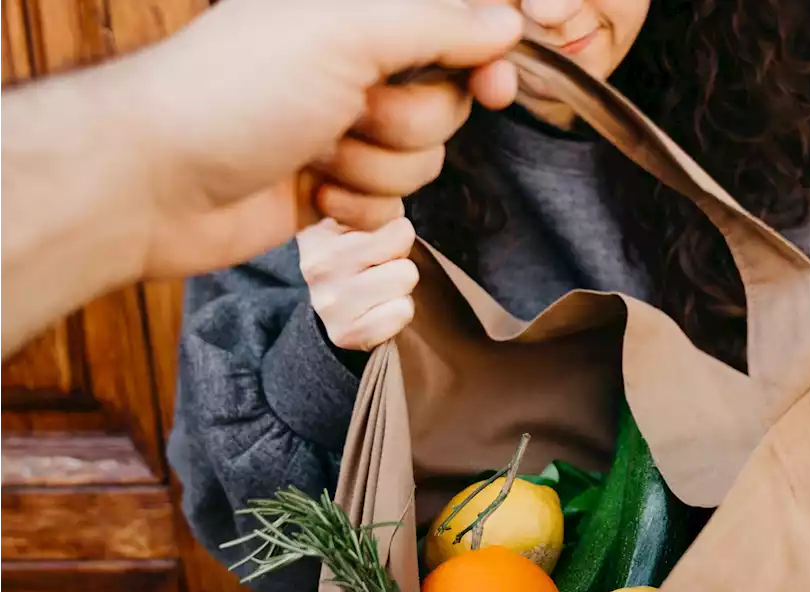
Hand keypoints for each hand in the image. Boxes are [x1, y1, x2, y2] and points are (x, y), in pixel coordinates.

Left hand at [122, 0, 521, 278]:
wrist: (154, 183)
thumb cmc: (234, 93)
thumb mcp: (343, 34)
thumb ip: (435, 23)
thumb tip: (506, 22)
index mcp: (354, 13)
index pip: (453, 28)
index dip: (484, 58)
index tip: (495, 85)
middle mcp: (353, 65)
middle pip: (446, 102)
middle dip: (407, 121)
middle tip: (352, 114)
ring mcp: (342, 128)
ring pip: (421, 159)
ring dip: (375, 167)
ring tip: (316, 156)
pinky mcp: (333, 187)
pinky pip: (391, 204)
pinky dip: (358, 206)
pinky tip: (312, 193)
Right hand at [299, 217, 419, 351]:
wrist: (339, 312)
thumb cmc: (360, 256)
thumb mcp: (361, 220)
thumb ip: (372, 205)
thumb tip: (389, 209)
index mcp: (316, 229)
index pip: (376, 209)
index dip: (392, 224)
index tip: (374, 234)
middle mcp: (315, 264)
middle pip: (401, 240)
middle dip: (399, 253)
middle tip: (379, 265)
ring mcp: (328, 302)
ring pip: (406, 275)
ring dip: (401, 282)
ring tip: (379, 285)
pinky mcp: (345, 334)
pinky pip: (403, 310)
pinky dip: (400, 309)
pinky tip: (379, 308)